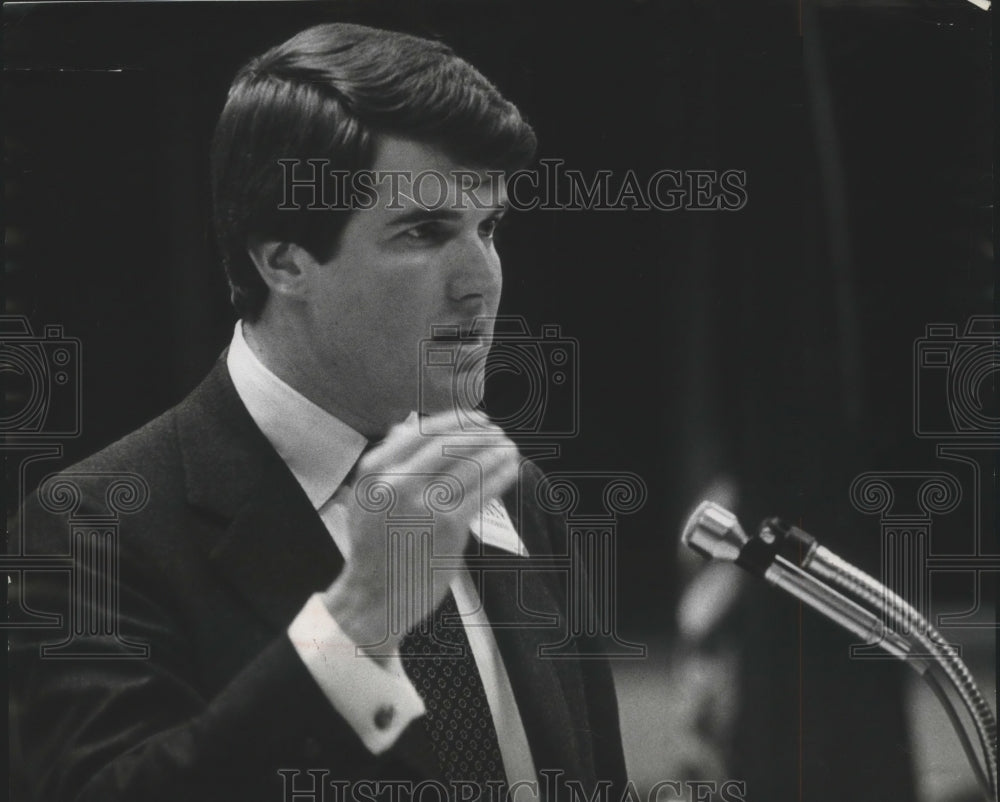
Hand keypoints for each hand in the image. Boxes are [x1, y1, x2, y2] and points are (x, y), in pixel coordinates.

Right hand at [320, 411, 518, 656]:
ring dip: (496, 453)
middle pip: (448, 444)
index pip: (422, 431)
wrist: (376, 595)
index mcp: (374, 471)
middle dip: (480, 434)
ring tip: (509, 449)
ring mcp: (423, 505)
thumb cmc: (376, 543)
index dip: (456, 421)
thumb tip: (411, 421)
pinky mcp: (448, 526)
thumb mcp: (367, 495)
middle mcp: (397, 483)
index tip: (477, 418)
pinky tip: (509, 470)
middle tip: (498, 432)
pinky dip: (500, 476)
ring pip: (469, 466)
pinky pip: (481, 492)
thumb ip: (388, 458)